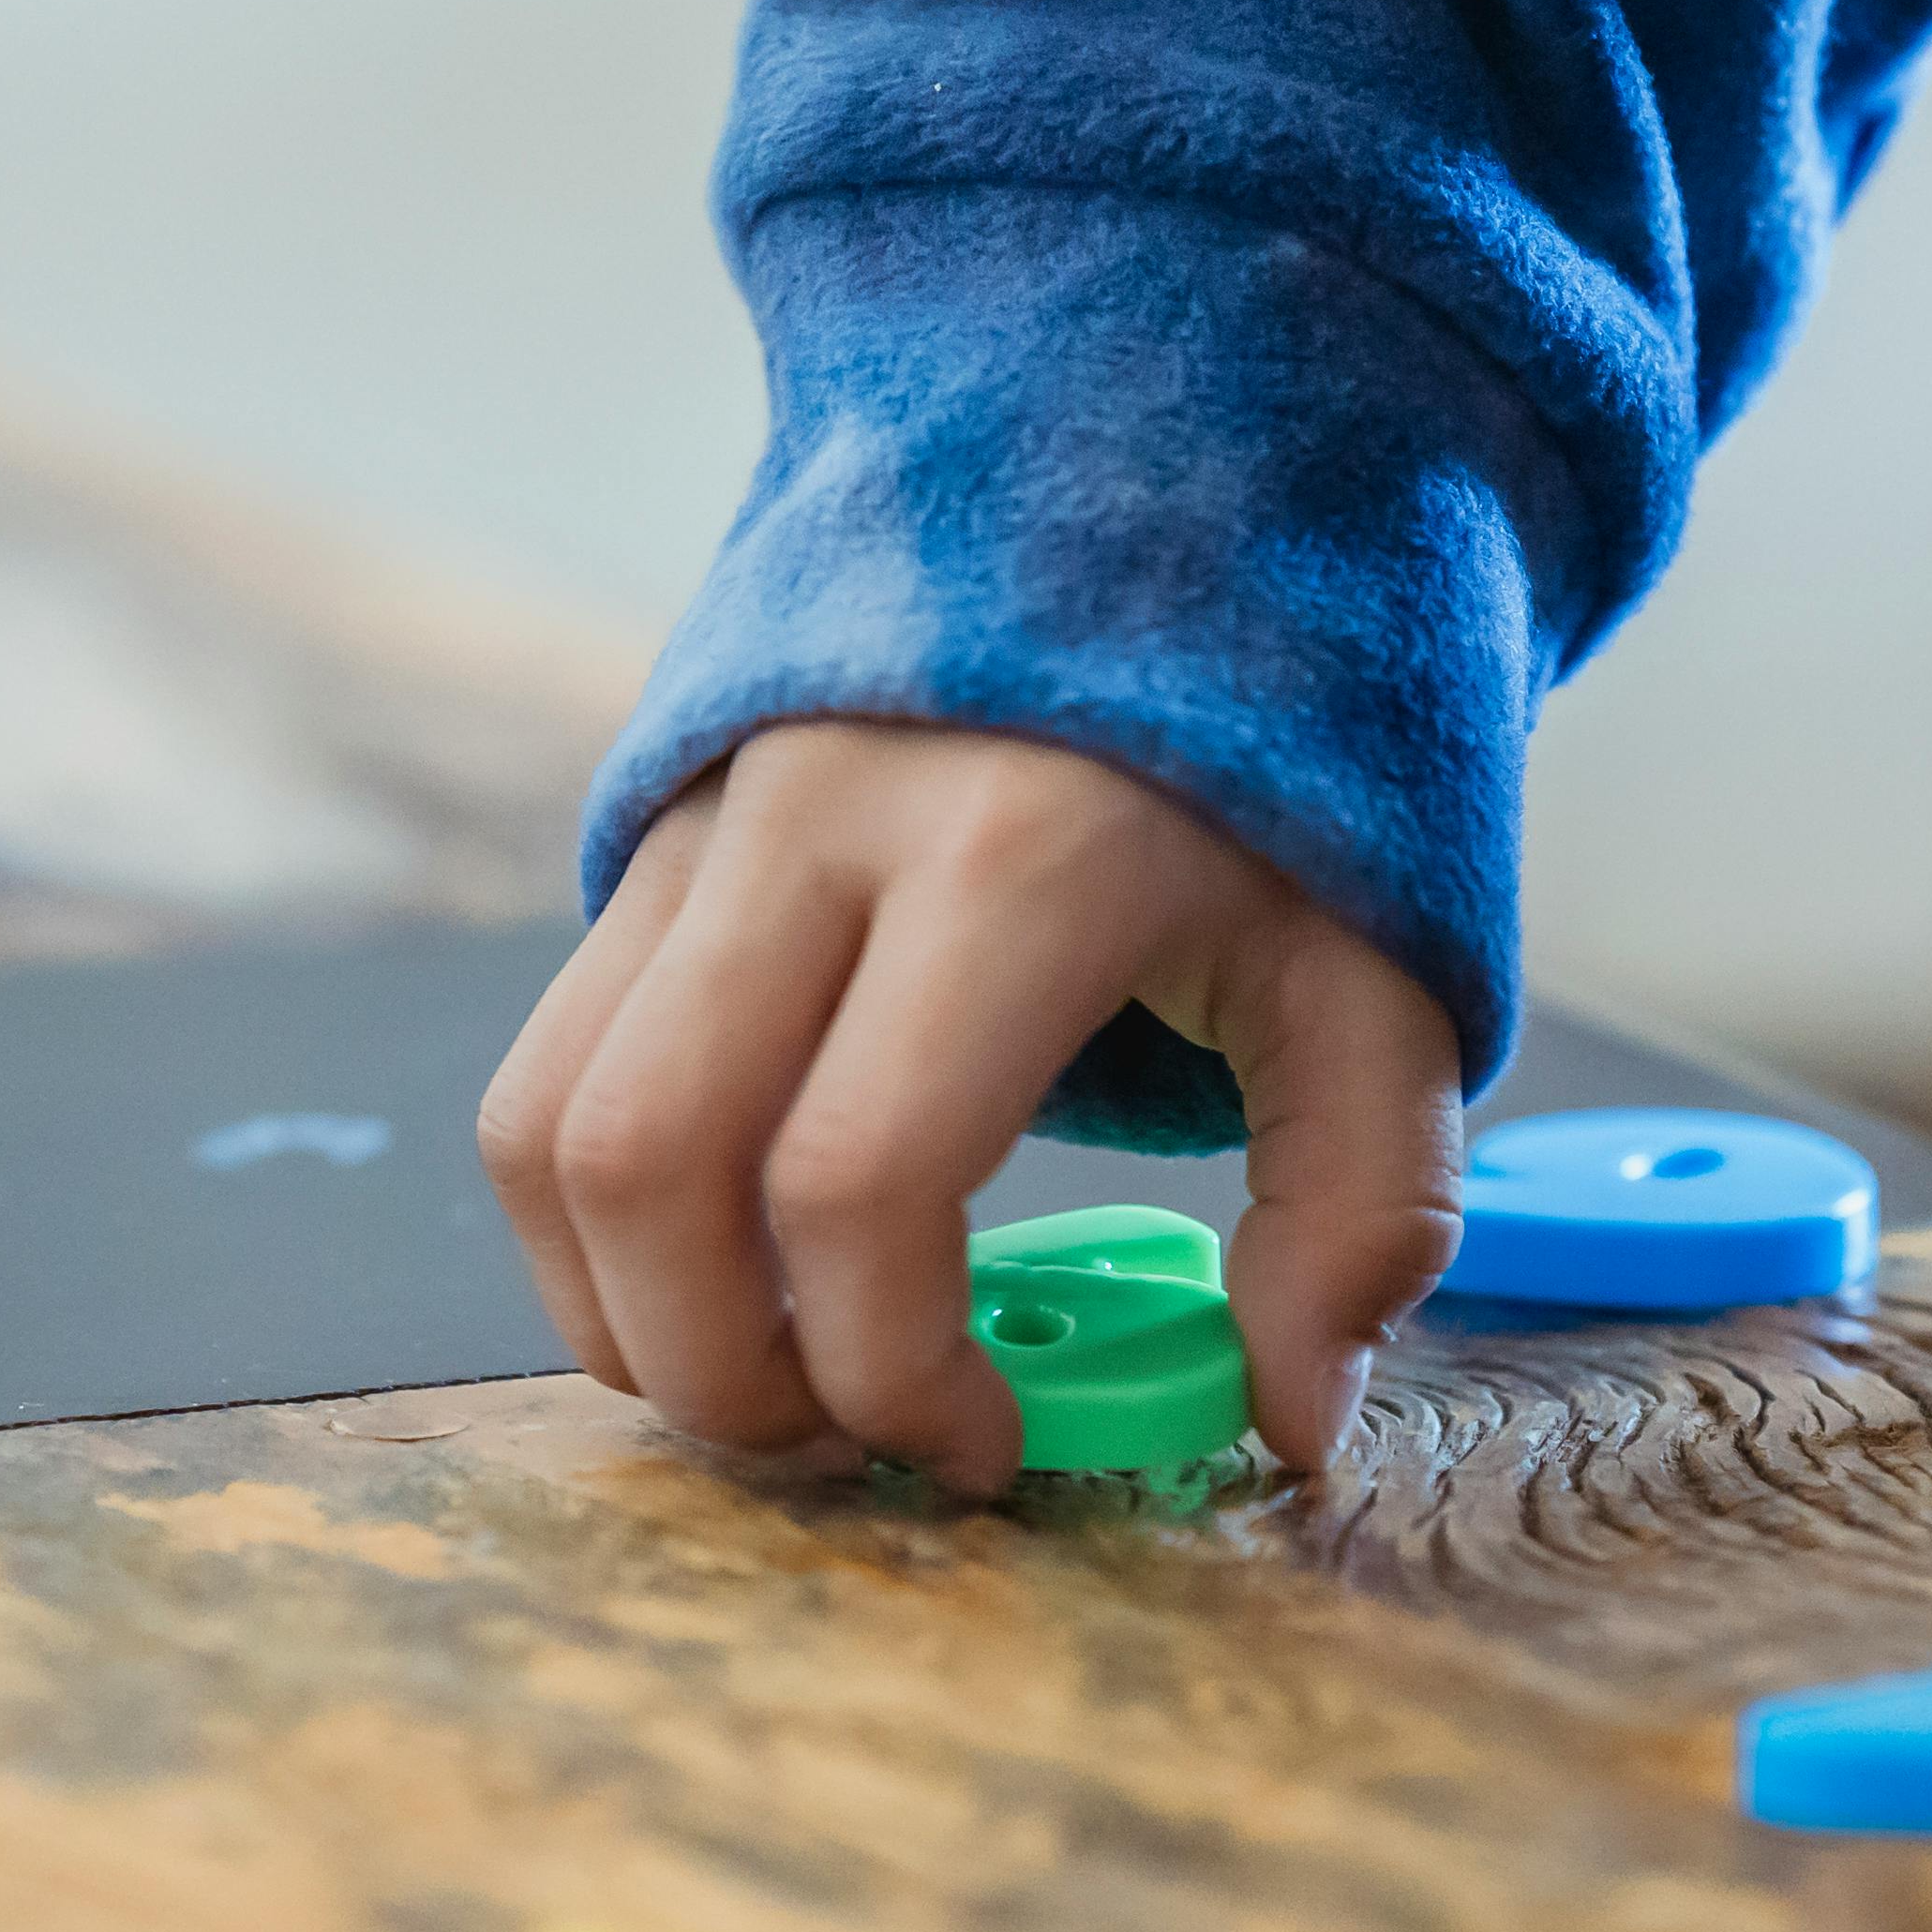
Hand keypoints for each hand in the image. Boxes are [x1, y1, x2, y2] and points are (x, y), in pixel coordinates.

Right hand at [479, 722, 1460, 1497]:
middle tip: (851, 1448)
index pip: (857, 1183)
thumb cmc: (1292, 752)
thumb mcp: (1385, 967)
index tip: (990, 1446)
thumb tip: (1284, 1418)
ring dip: (625, 1313)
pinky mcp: (655, 834)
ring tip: (774, 1382)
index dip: (896, 1373)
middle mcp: (818, 823)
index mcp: (1015, 856)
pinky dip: (599, 1220)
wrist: (1177, 482)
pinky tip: (728, 1273)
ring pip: (545, 1126)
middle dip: (725, 1378)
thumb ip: (1360, 1206)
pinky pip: (546, 1066)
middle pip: (649, 1168)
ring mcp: (709, 817)